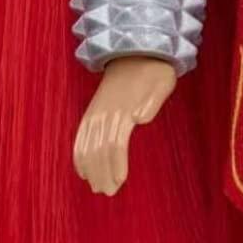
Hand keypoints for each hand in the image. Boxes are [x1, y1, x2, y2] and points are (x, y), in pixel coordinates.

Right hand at [72, 55, 177, 195]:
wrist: (137, 50)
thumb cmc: (155, 70)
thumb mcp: (162, 81)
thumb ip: (153, 100)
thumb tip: (139, 118)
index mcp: (122, 107)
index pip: (115, 143)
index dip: (115, 164)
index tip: (119, 182)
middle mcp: (105, 112)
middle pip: (99, 149)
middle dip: (102, 172)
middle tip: (108, 192)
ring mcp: (96, 112)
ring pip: (88, 145)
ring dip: (91, 168)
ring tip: (97, 187)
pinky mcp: (92, 111)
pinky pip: (81, 136)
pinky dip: (79, 154)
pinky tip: (82, 171)